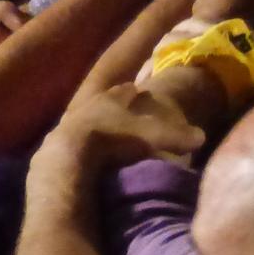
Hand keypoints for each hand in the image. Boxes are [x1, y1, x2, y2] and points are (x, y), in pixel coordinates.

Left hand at [46, 83, 206, 173]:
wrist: (69, 159)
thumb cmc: (114, 141)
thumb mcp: (153, 138)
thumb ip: (178, 136)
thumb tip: (201, 137)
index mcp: (111, 99)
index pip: (127, 91)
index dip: (137, 94)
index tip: (143, 94)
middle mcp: (87, 107)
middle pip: (103, 103)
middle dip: (114, 110)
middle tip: (125, 117)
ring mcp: (66, 128)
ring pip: (84, 123)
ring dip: (94, 130)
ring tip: (106, 142)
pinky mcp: (51, 151)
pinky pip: (70, 148)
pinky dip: (80, 152)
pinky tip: (85, 163)